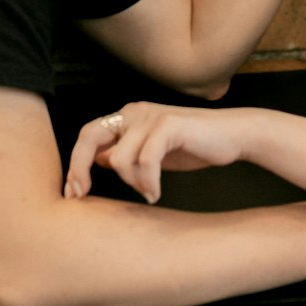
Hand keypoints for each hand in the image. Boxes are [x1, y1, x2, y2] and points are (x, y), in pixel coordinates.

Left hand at [64, 100, 248, 203]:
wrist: (232, 136)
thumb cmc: (193, 145)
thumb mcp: (151, 152)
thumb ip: (125, 153)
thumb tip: (97, 161)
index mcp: (128, 116)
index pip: (88, 135)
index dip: (75, 163)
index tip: (73, 192)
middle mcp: (134, 111)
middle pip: (90, 136)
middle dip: (80, 168)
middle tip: (82, 195)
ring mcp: (151, 116)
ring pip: (119, 159)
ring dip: (132, 183)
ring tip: (149, 191)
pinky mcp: (168, 125)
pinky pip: (145, 161)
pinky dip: (148, 182)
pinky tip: (156, 193)